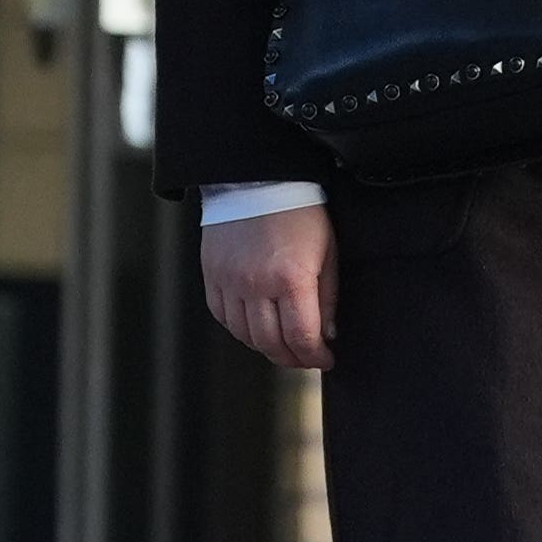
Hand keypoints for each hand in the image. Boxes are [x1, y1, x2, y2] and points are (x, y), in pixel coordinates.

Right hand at [202, 201, 336, 371]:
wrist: (259, 181)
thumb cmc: (300, 214)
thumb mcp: (329, 253)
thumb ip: (328, 297)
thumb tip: (327, 334)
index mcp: (291, 278)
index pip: (301, 337)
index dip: (315, 357)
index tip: (325, 359)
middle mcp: (256, 284)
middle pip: (271, 343)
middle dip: (293, 358)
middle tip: (306, 358)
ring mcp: (230, 282)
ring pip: (245, 335)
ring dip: (267, 348)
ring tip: (284, 346)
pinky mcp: (212, 276)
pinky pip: (223, 317)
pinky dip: (240, 330)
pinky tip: (256, 328)